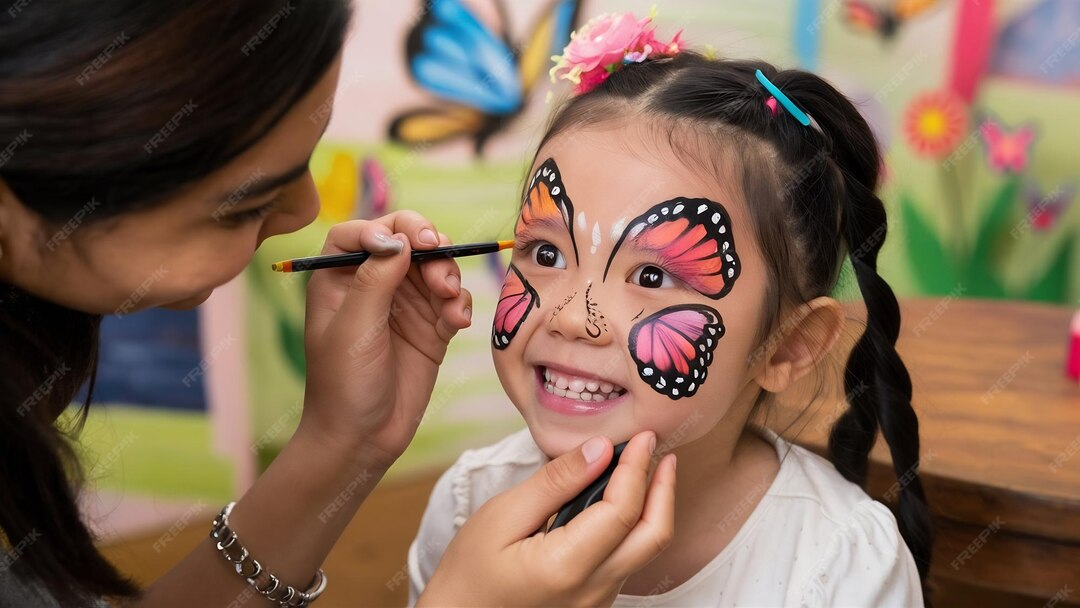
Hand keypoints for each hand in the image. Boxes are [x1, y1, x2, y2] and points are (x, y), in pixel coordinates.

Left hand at [299, 212, 471, 469]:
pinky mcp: (431, 327)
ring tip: (448, 300)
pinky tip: (457, 322)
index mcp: (339, 278)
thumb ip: (375, 277)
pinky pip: (452, 300)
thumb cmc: (343, 383)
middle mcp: (372, 285)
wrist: (362, 438)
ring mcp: (404, 305)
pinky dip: (459, 304)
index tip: (406, 246)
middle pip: (407, 242)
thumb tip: (399, 238)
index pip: (362, 232)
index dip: (386, 229)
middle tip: (439, 261)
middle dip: (429, 246)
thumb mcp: (354, 326)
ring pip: (435, 267)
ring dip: (448, 275)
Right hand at [420, 431, 676, 606]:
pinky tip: (619, 500)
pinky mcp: (594, 602)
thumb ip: (556, 482)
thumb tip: (600, 449)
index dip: (637, 467)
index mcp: (567, 566)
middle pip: (654, 536)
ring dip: (652, 506)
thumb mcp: (503, 516)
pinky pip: (627, 560)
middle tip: (659, 451)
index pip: (623, 510)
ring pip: (645, 550)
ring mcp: (597, 602)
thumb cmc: (469, 571)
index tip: (642, 436)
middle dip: (664, 489)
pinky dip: (634, 525)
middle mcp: (593, 590)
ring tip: (643, 468)